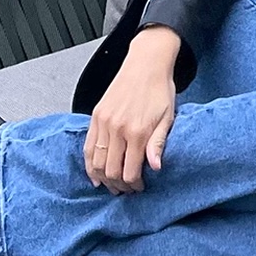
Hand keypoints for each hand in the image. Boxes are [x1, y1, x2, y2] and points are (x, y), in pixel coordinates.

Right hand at [85, 26, 179, 193]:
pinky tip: (95, 175)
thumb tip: (155, 167)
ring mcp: (104, 123)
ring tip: (112, 185)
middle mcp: (118, 129)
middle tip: (126, 190)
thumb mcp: (168, 118)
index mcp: (138, 131)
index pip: (130, 171)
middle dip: (119, 185)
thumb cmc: (160, 90)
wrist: (146, 65)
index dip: (134, 185)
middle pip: (111, 170)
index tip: (139, 188)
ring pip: (96, 162)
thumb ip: (158, 144)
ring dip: (103, 178)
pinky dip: (89, 164)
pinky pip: (87, 147)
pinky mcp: (95, 117)